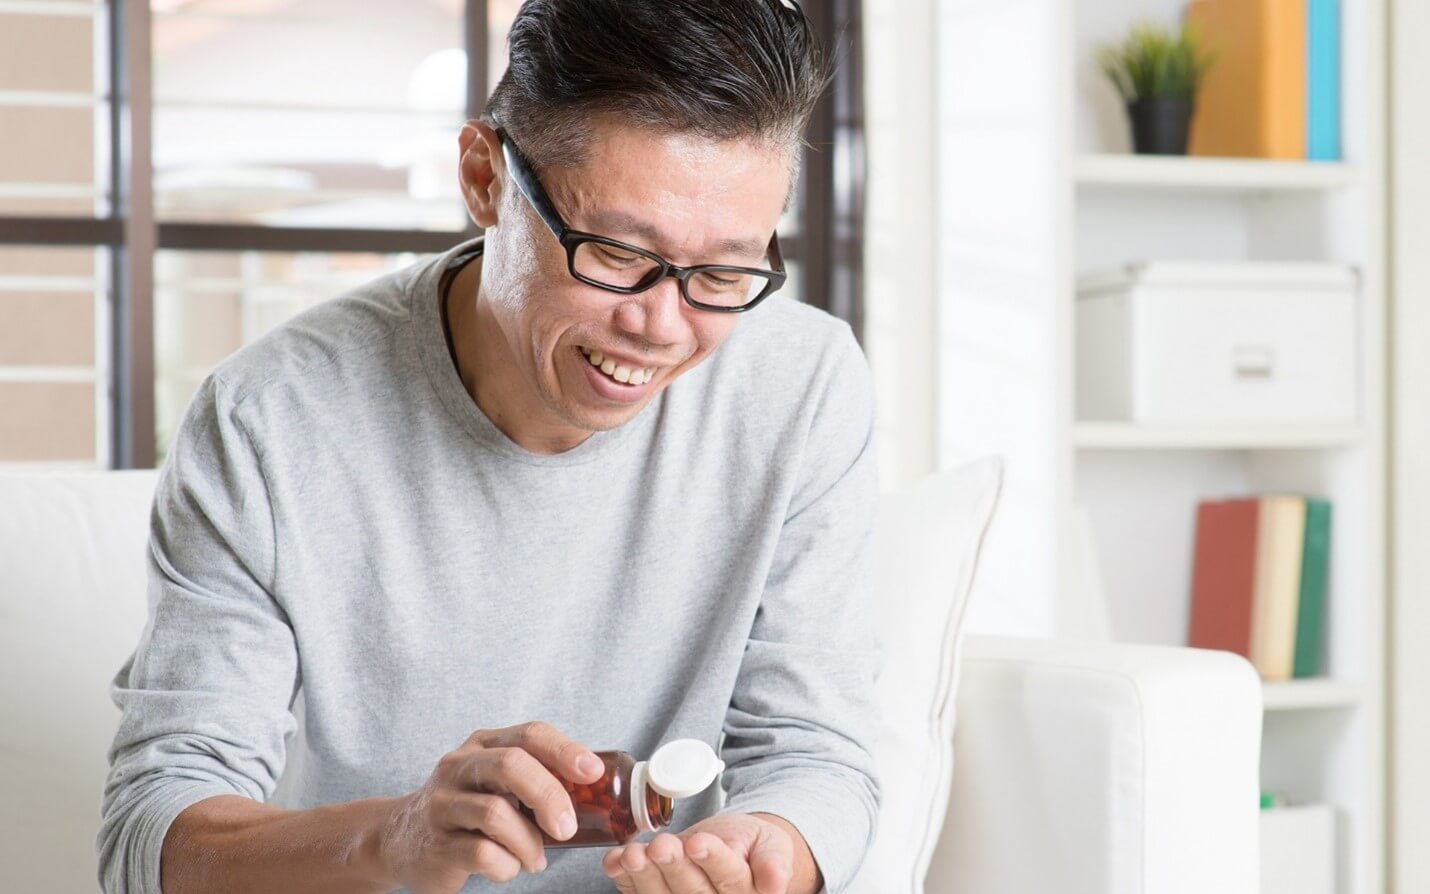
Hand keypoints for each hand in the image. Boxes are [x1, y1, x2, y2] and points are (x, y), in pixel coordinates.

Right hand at [375, 721, 604, 893]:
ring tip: (535, 859)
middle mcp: (459, 766)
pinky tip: (509, 868)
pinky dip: (507, 866)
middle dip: (550, 796)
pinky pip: (482, 853)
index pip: (530, 734)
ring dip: (529, 843)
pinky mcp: (435, 844)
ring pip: (497, 813)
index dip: (566, 751)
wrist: (398, 839)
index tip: (594, 774)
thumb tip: (597, 791)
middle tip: (568, 829)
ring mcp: (443, 804)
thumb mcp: (495, 781)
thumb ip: (535, 777)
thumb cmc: (467, 808)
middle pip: (513, 766)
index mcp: (483, 744)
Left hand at [600, 812, 798, 893]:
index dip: (713, 861)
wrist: (734, 849)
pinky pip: (638, 892)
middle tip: (661, 846)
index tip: (697, 843)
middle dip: (673, 867)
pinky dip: (623, 877)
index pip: (730, 879)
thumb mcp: (772, 845)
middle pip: (692, 891)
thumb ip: (773, 862)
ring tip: (634, 853)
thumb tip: (775, 883)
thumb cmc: (753, 847)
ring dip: (644, 875)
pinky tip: (614, 861)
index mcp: (746, 893)